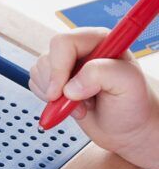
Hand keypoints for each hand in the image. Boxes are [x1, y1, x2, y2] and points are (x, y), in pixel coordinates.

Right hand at [29, 28, 158, 168]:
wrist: (126, 128)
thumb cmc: (132, 104)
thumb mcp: (128, 84)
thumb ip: (101, 75)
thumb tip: (69, 87)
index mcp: (99, 40)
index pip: (64, 42)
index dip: (58, 67)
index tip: (61, 92)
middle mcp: (80, 50)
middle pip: (47, 57)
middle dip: (55, 85)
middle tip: (72, 102)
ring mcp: (67, 66)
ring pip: (39, 71)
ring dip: (53, 96)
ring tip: (79, 105)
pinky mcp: (56, 81)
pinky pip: (36, 84)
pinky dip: (47, 101)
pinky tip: (69, 106)